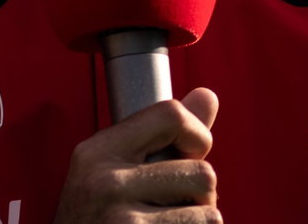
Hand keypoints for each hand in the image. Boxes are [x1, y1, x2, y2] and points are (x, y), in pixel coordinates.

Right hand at [51, 87, 218, 222]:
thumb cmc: (97, 219)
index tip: (192, 152)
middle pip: (202, 172)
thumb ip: (162, 135)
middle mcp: (106, 180)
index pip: (170, 115)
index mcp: (97, 151)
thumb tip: (208, 95)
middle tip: (174, 208)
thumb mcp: (114, 171)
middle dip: (201, 196)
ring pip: (211, 213)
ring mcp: (123, 219)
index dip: (197, 134)